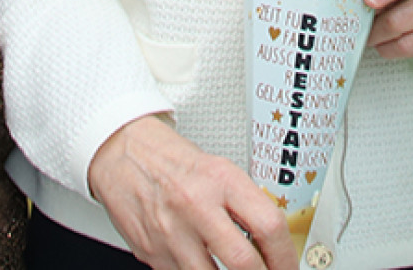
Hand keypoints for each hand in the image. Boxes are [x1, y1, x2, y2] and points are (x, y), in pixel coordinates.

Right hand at [87, 115, 297, 269]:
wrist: (123, 153)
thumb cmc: (172, 161)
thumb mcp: (219, 170)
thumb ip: (244, 205)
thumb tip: (271, 243)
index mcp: (221, 180)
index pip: (268, 226)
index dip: (286, 257)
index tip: (289, 267)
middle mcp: (196, 206)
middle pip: (243, 262)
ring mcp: (171, 233)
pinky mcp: (151, 252)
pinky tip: (201, 265)